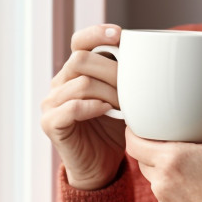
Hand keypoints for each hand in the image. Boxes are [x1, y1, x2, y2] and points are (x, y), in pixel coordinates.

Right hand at [40, 24, 126, 189]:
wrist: (101, 167)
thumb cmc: (114, 131)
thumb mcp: (125, 100)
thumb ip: (127, 79)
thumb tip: (152, 57)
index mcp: (75, 72)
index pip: (79, 42)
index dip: (97, 33)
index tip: (120, 34)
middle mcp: (60, 83)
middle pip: (81, 60)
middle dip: (111, 71)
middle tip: (131, 89)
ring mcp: (51, 103)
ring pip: (80, 83)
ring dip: (108, 93)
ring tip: (124, 107)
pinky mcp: (50, 123)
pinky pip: (70, 107)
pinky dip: (91, 107)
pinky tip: (107, 111)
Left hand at [124, 64, 201, 201]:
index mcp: (173, 161)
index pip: (132, 139)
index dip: (134, 126)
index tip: (147, 115)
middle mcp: (162, 182)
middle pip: (139, 154)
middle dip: (148, 140)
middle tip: (166, 126)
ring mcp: (165, 201)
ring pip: (149, 172)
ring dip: (158, 159)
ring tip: (179, 144)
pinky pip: (160, 189)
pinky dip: (168, 178)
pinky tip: (189, 169)